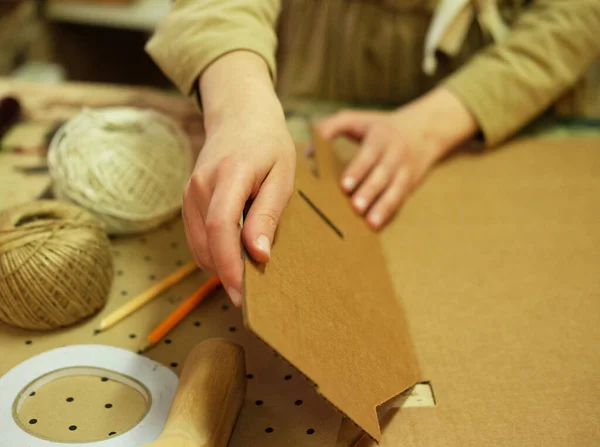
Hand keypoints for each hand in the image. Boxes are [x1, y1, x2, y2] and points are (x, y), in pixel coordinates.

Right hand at [182, 52, 295, 306]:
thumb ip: (268, 214)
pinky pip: (197, 238)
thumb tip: (259, 254)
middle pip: (206, 243)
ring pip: (199, 246)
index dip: (230, 265)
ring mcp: (189, 193)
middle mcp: (200, 185)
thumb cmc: (269, 144)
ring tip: (249, 274)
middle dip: (227, 274)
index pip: (221, 227)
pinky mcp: (188, 200)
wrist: (240, 115)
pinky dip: (214, 253)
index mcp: (229, 174)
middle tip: (255, 296)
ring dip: (221, 266)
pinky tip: (236, 255)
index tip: (245, 296)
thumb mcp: (282, 176)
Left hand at [316, 87, 476, 229]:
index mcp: (381, 137)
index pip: (369, 154)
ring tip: (371, 223)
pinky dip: (390, 215)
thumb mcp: (357, 119)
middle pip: (383, 175)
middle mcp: (396, 155)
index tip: (345, 186)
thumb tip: (309, 153)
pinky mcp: (410, 186)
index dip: (358, 170)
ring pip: (396, 191)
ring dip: (383, 208)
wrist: (426, 131)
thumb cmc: (380, 127)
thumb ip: (330, 128)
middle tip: (355, 207)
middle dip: (370, 192)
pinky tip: (378, 227)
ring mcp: (406, 172)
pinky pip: (401, 202)